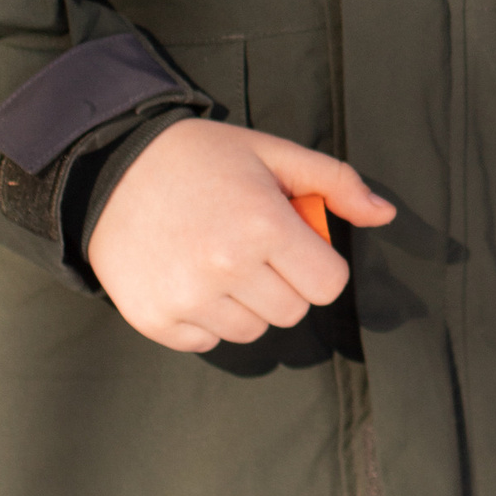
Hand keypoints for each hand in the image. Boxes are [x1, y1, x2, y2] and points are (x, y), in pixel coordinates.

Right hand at [87, 120, 394, 353]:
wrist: (109, 166)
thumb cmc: (201, 157)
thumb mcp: (272, 153)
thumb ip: (335, 183)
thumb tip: (385, 215)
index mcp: (263, 226)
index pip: (328, 284)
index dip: (318, 264)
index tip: (294, 243)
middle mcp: (226, 268)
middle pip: (293, 312)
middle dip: (285, 283)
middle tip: (253, 247)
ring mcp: (187, 299)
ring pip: (253, 332)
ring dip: (247, 304)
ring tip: (219, 260)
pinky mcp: (154, 319)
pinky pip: (208, 341)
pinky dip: (206, 318)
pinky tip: (189, 277)